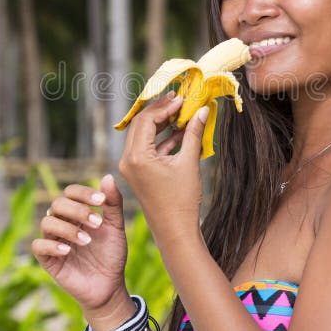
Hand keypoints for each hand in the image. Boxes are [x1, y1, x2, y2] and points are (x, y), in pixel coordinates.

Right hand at [31, 174, 128, 313]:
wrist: (110, 285)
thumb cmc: (112, 255)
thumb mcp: (116, 227)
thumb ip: (112, 204)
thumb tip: (107, 177)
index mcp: (77, 213)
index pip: (71, 192)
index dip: (83, 193)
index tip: (101, 201)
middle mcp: (63, 223)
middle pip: (57, 204)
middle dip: (77, 210)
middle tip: (97, 223)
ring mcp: (54, 241)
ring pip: (47, 222)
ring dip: (68, 228)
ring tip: (87, 240)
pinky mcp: (48, 260)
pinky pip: (38, 246)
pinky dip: (51, 245)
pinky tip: (68, 250)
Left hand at [118, 92, 209, 247]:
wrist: (175, 232)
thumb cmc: (182, 201)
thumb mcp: (189, 163)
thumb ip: (193, 133)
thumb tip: (202, 110)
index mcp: (137, 157)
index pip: (146, 120)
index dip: (165, 106)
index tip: (182, 98)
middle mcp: (128, 160)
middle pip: (140, 124)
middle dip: (160, 111)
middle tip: (179, 100)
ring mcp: (131, 167)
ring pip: (142, 135)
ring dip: (161, 124)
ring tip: (181, 113)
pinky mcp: (137, 173)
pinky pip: (147, 148)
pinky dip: (161, 139)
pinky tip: (180, 131)